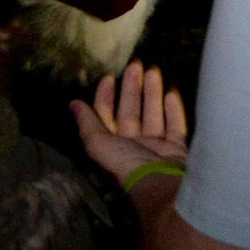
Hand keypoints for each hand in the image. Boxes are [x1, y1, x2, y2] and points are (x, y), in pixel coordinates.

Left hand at [70, 60, 188, 186]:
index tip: (110, 77)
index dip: (106, 96)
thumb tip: (73, 103)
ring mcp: (156, 147)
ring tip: (154, 71)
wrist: (160, 185)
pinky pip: (175, 126)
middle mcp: (132, 144)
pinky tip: (172, 92)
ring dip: (152, 93)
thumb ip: (87, 123)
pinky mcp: (176, 150)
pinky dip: (173, 110)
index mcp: (112, 144)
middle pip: (131, 110)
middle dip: (132, 87)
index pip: (106, 115)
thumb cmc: (126, 162)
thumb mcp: (99, 144)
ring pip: (153, 114)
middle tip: (136, 64)